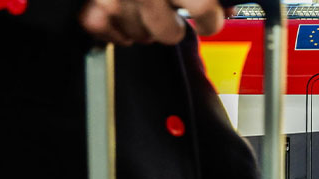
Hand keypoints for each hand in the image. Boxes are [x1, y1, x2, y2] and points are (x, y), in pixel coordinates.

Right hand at [79, 0, 225, 45]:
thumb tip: (226, 5)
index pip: (204, 12)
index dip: (210, 20)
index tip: (207, 20)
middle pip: (169, 34)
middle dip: (172, 26)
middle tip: (169, 12)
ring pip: (139, 35)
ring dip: (143, 25)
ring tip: (142, 7)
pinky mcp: (92, 3)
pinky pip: (103, 28)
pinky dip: (113, 26)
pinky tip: (122, 14)